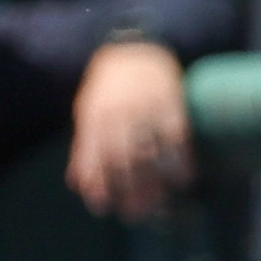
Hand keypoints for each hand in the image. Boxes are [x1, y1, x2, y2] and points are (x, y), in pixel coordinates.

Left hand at [64, 39, 194, 220]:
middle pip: (124, 159)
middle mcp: (120, 112)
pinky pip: (177, 135)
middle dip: (128, 190)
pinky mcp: (172, 100)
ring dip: (156, 181)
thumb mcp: (88, 112)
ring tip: (160, 203)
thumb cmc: (108, 87)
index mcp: (96, 116)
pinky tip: (183, 180)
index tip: (103, 208)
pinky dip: (181, 160)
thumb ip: (84, 148)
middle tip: (135, 214)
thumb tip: (77, 186)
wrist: (136, 45)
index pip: (96, 156)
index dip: (98, 184)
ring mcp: (147, 106)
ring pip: (151, 151)